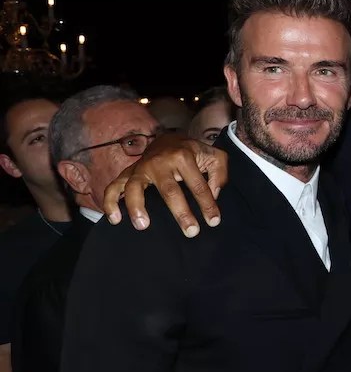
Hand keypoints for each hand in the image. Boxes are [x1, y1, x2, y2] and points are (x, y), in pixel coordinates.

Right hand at [103, 134, 228, 237]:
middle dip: (181, 213)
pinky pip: (113, 187)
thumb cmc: (194, 153)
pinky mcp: (128, 173)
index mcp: (183, 157)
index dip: (207, 204)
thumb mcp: (214, 157)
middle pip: (169, 190)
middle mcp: (160, 162)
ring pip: (134, 187)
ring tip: (143, 226)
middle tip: (191, 232)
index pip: (198, 185)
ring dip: (136, 207)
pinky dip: (110, 202)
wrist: (169, 139)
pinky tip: (115, 219)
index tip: (214, 221)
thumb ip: (220, 174)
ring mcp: (141, 167)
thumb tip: (214, 195)